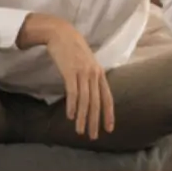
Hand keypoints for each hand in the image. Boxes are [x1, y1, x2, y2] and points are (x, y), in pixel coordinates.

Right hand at [19, 14, 114, 139]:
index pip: (108, 98)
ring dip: (82, 117)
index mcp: (100, 74)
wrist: (62, 34)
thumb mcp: (87, 65)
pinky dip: (72, 105)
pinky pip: (73, 91)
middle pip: (97, 102)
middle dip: (95, 121)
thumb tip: (90, 96)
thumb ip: (90, 79)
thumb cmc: (74, 50)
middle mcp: (95, 74)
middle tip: (93, 136)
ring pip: (85, 100)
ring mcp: (83, 72)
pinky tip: (70, 116)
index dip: (109, 114)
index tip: (109, 128)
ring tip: (80, 131)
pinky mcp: (71, 71)